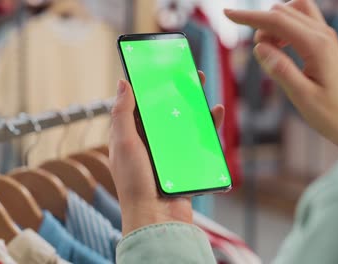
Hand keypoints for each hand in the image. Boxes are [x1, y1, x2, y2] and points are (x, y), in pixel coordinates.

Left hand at [109, 71, 224, 234]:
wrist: (156, 219)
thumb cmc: (135, 184)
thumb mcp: (124, 143)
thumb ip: (122, 113)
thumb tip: (122, 83)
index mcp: (130, 137)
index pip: (139, 105)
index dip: (148, 87)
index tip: (158, 68)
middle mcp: (148, 143)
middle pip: (164, 111)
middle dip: (175, 91)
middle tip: (186, 72)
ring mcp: (168, 153)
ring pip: (183, 123)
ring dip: (193, 104)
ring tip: (201, 86)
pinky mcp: (185, 163)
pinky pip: (198, 141)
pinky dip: (207, 127)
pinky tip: (215, 114)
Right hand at [225, 0, 337, 151]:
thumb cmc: (329, 113)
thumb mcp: (302, 96)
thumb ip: (280, 70)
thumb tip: (259, 47)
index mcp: (316, 47)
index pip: (277, 21)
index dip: (249, 17)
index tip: (227, 14)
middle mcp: (323, 35)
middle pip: (283, 11)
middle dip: (261, 24)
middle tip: (259, 54)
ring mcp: (325, 35)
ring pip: (292, 10)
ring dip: (272, 23)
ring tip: (269, 50)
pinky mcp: (323, 41)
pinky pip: (300, 20)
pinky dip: (283, 27)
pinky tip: (279, 47)